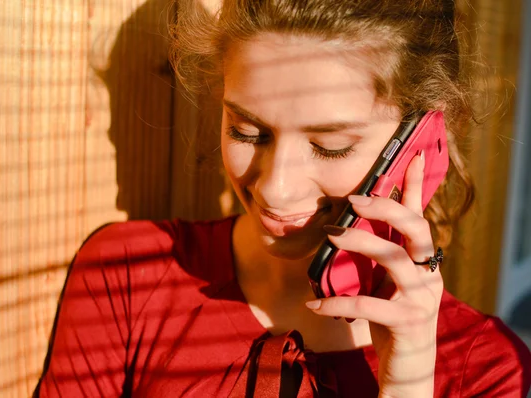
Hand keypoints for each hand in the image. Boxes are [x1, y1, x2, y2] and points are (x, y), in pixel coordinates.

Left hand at [305, 154, 442, 397]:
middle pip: (416, 228)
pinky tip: (312, 303)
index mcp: (422, 258)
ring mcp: (421, 296)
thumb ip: (379, 251)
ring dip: (360, 242)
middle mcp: (428, 272)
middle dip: (386, 209)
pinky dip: (337, 303)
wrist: (408, 361)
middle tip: (352, 200)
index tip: (410, 155)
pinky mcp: (407, 321)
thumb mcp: (387, 278)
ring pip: (394, 259)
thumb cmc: (393, 313)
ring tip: (329, 234)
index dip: (415, 186)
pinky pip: (369, 305)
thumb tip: (353, 223)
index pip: (419, 215)